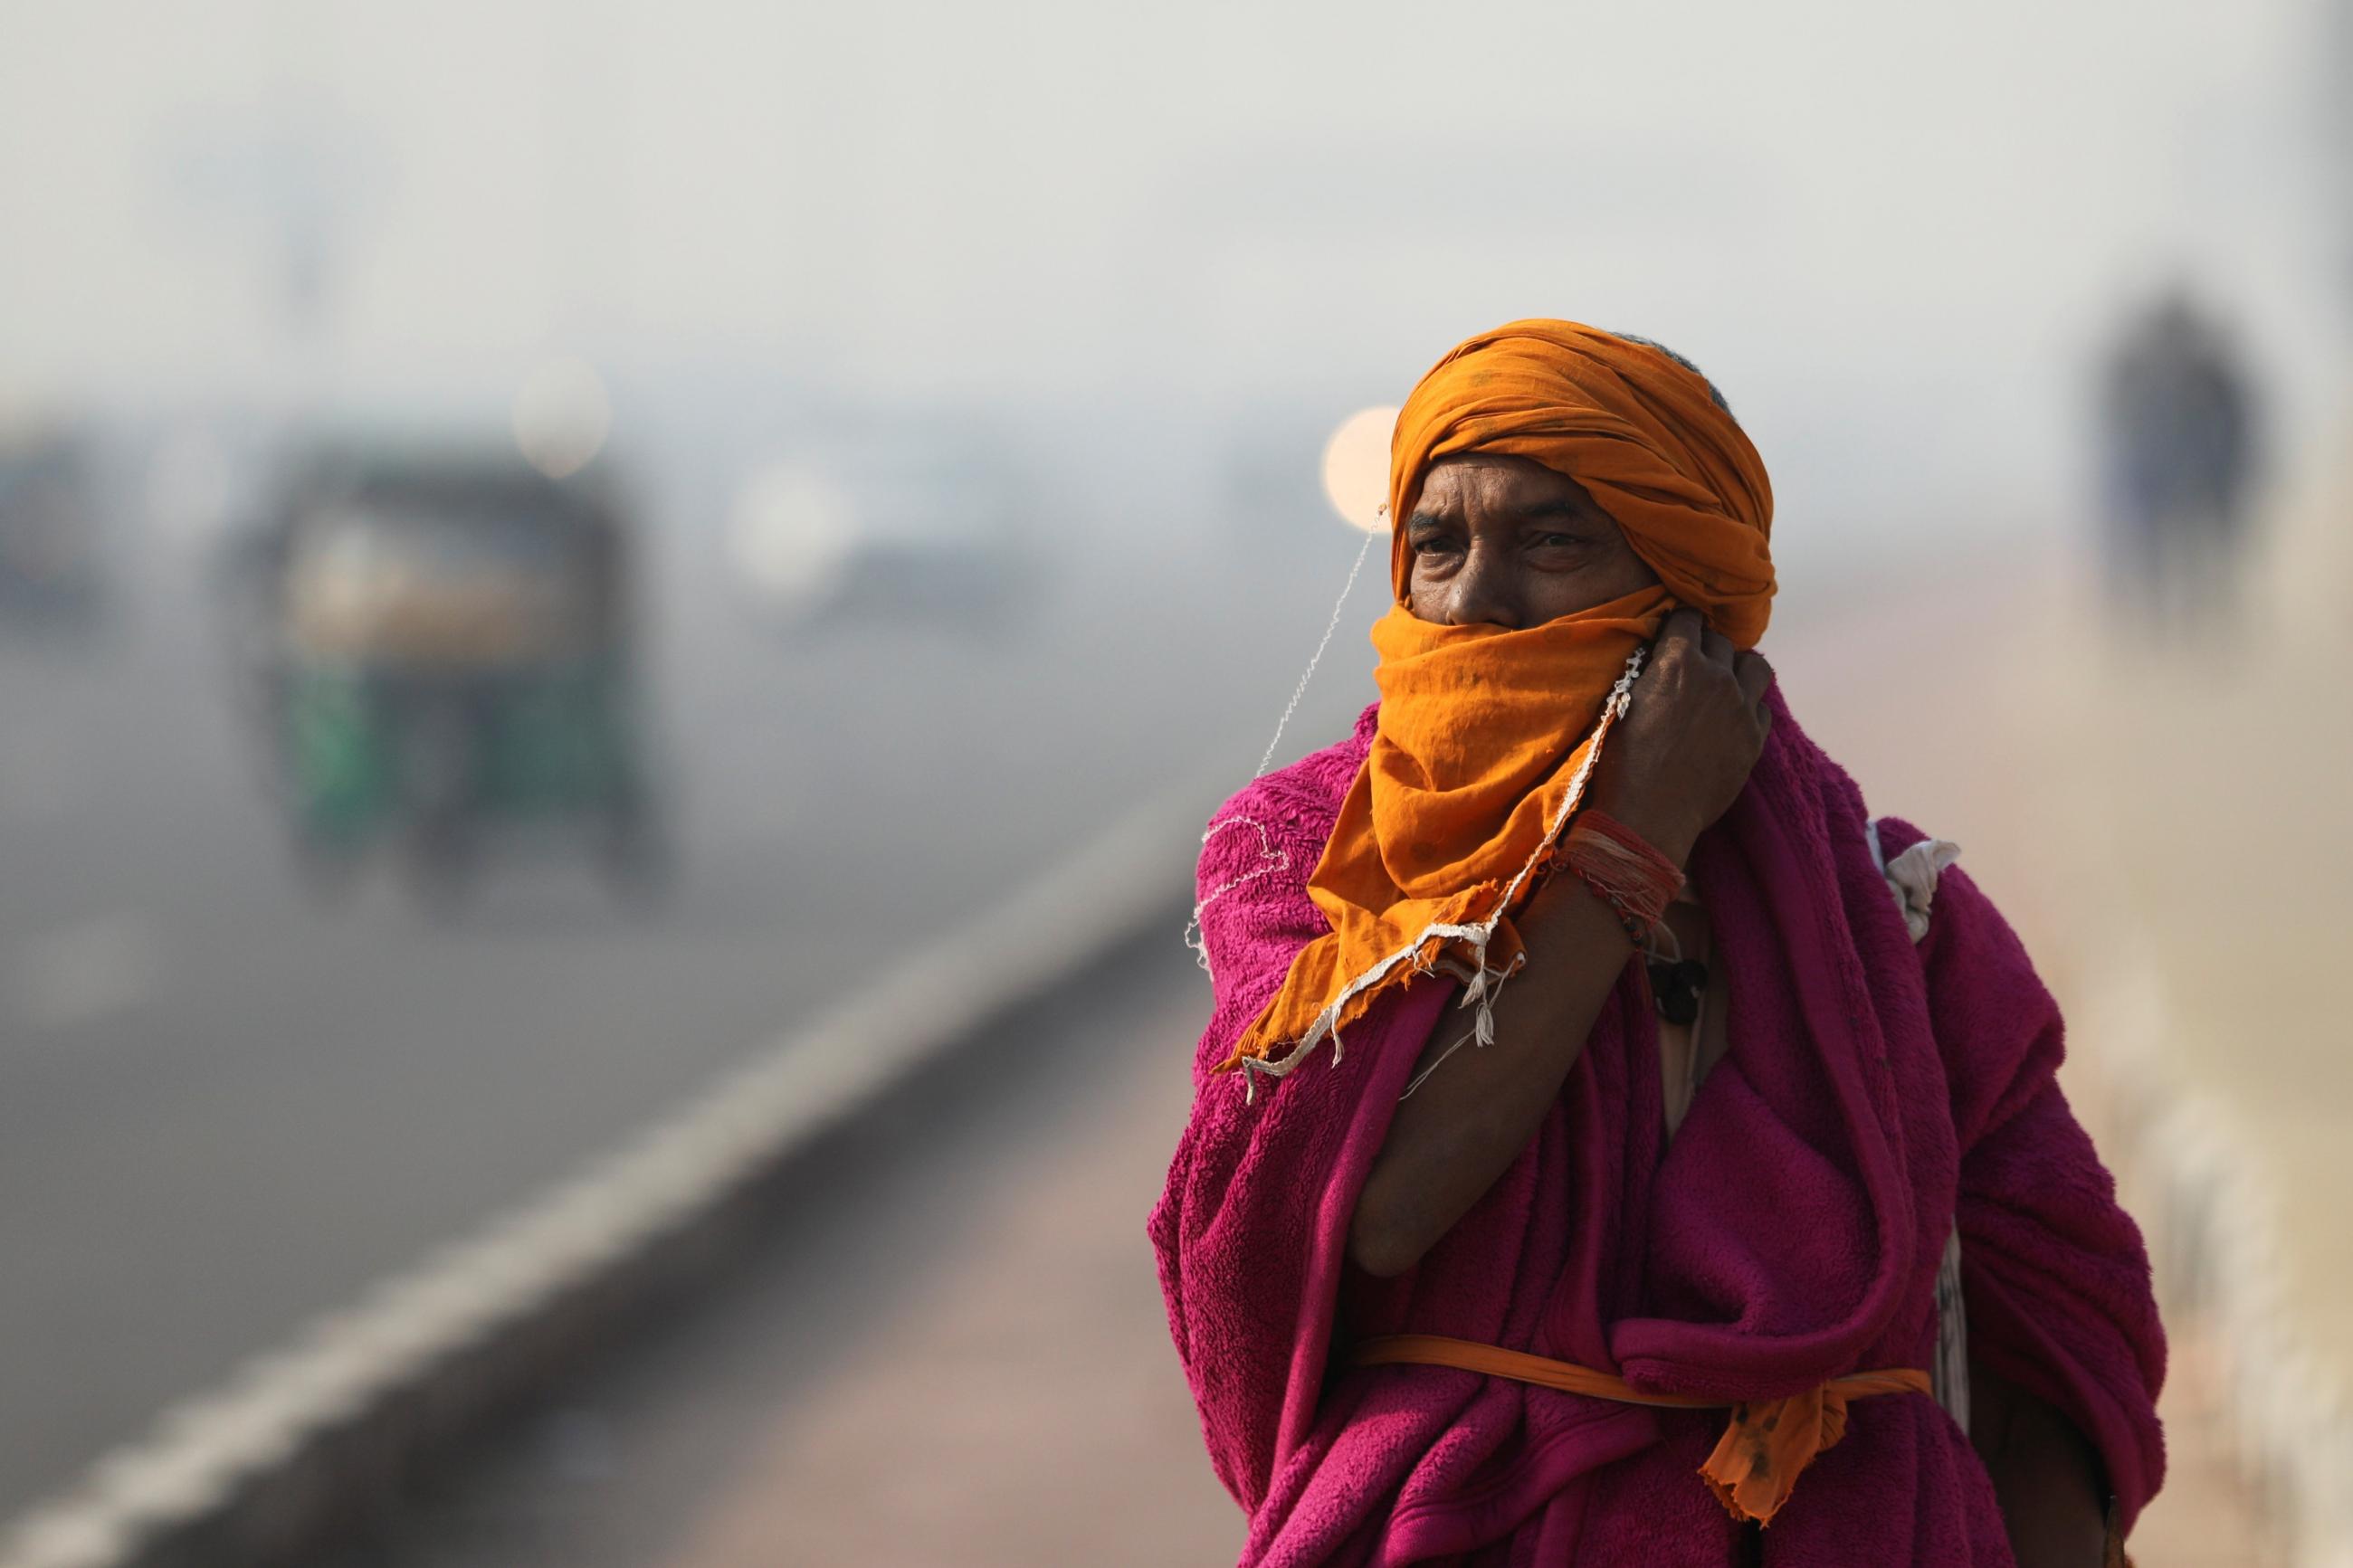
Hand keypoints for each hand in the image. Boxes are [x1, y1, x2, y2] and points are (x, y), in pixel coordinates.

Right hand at [1584, 608, 1773, 864]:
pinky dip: (1749, 706)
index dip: (1680, 624)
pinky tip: (1733, 718)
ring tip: (1725, 682)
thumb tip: (1658, 660)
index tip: (1675, 634)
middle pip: (1721, 640)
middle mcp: (1716, 676)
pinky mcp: (1755, 739)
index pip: (1689, 618)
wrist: (1649, 814)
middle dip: (1706, 646)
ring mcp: (1741, 708)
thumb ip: (1648, 673)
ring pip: (1756, 666)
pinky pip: (1763, 707)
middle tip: (1692, 664)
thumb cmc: (1621, 761)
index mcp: (1678, 660)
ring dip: (1739, 667)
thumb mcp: (1622, 703)